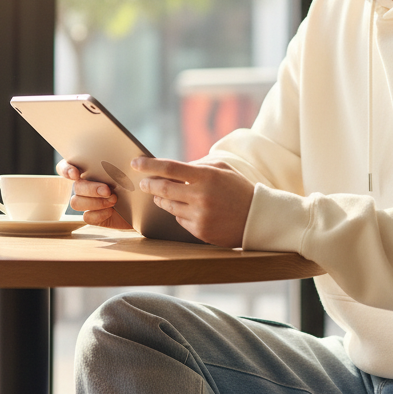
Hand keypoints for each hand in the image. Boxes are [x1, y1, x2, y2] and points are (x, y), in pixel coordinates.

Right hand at [57, 159, 132, 230]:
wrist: (143, 204)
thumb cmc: (135, 182)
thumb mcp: (130, 170)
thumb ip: (122, 162)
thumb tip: (127, 158)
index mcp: (88, 170)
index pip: (66, 167)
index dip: (66, 169)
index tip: (76, 174)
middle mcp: (83, 186)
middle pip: (76, 186)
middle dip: (91, 188)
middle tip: (107, 190)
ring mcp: (86, 201)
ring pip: (76, 202)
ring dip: (95, 202)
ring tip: (114, 200)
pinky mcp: (92, 216)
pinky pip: (87, 216)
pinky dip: (99, 214)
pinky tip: (111, 211)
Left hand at [132, 157, 254, 247]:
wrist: (257, 218)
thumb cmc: (238, 189)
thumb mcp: (222, 169)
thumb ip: (197, 166)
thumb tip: (171, 169)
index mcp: (207, 177)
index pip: (170, 168)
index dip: (149, 165)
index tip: (135, 162)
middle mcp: (201, 196)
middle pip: (162, 189)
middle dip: (149, 184)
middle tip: (143, 183)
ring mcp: (200, 216)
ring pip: (168, 206)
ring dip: (162, 199)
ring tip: (162, 195)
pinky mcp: (200, 231)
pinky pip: (179, 220)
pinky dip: (179, 213)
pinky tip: (188, 209)